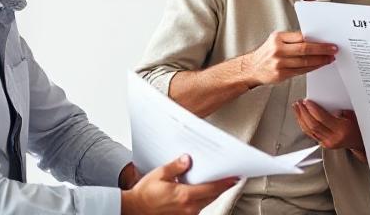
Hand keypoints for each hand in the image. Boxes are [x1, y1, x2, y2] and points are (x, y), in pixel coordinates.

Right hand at [121, 155, 238, 214]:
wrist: (133, 210)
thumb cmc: (144, 195)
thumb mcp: (159, 175)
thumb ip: (176, 167)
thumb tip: (187, 160)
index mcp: (184, 196)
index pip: (212, 188)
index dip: (226, 182)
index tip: (236, 177)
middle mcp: (188, 208)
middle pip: (212, 196)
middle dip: (221, 186)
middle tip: (230, 177)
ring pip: (206, 202)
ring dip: (211, 193)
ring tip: (215, 182)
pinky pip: (198, 207)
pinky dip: (201, 199)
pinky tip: (199, 191)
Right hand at [239, 31, 336, 87]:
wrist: (251, 68)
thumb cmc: (266, 53)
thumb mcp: (276, 41)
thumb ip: (292, 40)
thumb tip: (314, 40)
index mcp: (278, 38)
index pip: (302, 37)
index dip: (317, 40)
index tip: (328, 41)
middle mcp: (278, 50)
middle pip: (305, 49)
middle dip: (322, 50)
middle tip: (333, 50)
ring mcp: (279, 63)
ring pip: (304, 62)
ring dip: (320, 61)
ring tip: (329, 59)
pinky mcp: (281, 74)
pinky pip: (301, 71)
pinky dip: (312, 68)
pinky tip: (318, 65)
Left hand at [293, 99, 363, 152]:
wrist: (360, 142)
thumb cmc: (358, 127)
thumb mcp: (353, 115)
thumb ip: (340, 109)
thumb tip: (326, 102)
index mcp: (341, 130)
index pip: (322, 119)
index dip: (313, 109)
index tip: (307, 101)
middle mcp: (333, 138)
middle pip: (313, 125)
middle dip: (304, 112)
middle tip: (299, 103)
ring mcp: (327, 143)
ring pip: (309, 130)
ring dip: (301, 118)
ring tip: (296, 108)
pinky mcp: (323, 144)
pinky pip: (310, 134)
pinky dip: (303, 124)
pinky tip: (300, 117)